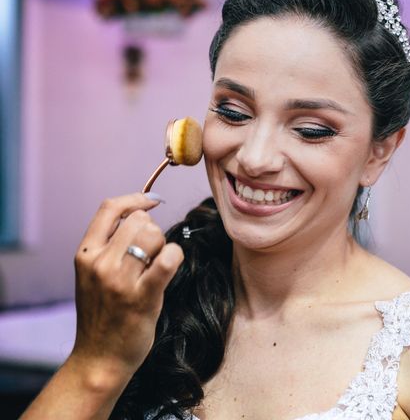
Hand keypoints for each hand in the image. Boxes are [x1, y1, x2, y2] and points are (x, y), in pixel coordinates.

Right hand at [71, 192, 183, 387]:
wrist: (99, 359)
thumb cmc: (102, 314)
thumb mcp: (92, 274)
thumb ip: (108, 245)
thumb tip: (141, 214)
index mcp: (85, 254)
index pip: (109, 208)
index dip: (135, 199)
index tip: (153, 201)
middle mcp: (99, 263)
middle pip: (138, 220)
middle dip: (153, 230)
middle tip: (153, 252)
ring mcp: (119, 281)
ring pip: (154, 235)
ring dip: (163, 246)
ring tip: (157, 266)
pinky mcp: (142, 297)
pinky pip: (168, 259)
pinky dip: (175, 256)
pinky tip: (171, 266)